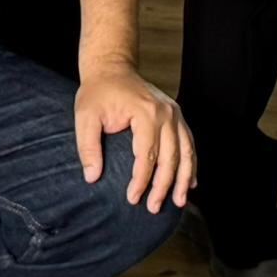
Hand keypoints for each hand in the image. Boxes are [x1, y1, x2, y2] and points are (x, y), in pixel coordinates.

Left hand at [75, 60, 196, 208]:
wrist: (113, 68)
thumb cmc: (98, 92)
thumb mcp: (85, 117)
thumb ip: (88, 147)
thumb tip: (92, 177)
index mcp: (146, 112)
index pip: (147, 155)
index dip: (141, 180)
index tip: (132, 199)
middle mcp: (166, 112)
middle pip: (170, 157)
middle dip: (163, 186)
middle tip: (153, 208)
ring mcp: (175, 113)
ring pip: (186, 151)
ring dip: (183, 179)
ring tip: (179, 201)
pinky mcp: (176, 115)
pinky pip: (189, 142)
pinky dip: (191, 163)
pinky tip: (191, 182)